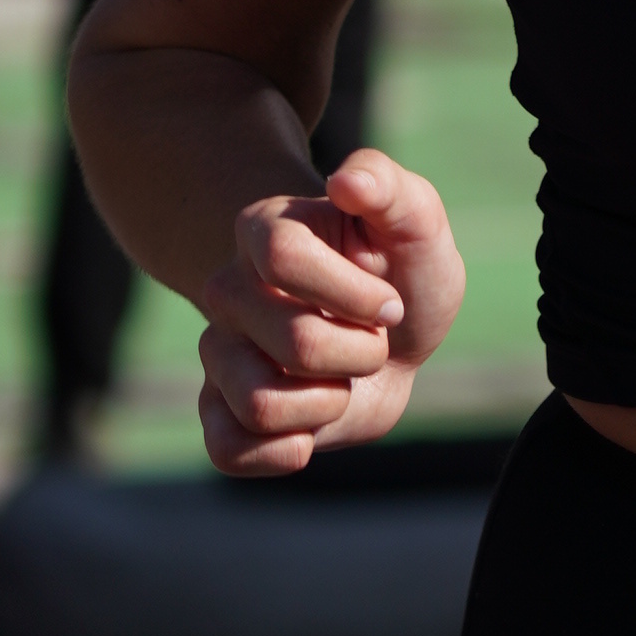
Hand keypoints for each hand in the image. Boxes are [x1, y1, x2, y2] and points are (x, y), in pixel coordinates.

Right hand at [196, 147, 464, 475]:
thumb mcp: (416, 222)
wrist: (395, 339)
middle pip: (291, 341)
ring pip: (260, 403)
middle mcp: (227, 292)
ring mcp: (218, 354)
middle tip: (369, 339)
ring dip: (329, 401)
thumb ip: (388, 186)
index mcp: (262, 231)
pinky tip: (309, 433)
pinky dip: (282, 452)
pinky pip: (228, 450)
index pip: (283, 258)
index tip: (389, 301)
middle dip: (360, 352)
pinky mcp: (221, 412)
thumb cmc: (401, 273)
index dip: (352, 293)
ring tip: (340, 378)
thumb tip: (346, 182)